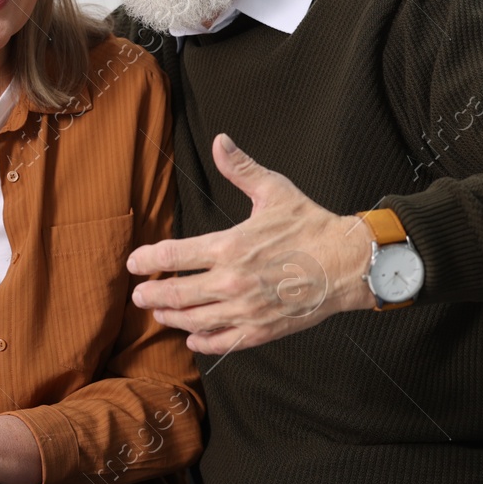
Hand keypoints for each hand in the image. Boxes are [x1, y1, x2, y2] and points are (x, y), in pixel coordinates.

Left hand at [128, 133, 377, 353]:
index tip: (135, 262)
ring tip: (159, 312)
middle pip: (176, 294)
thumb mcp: (274, 191)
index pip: (174, 256)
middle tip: (137, 293)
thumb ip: (241, 169)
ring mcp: (245, 310)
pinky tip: (193, 337)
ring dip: (170, 317)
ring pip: (194, 320)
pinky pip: (222, 342)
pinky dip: (202, 341)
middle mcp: (232, 282)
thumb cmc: (311, 226)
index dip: (148, 260)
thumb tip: (219, 141)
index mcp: (229, 246)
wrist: (348, 264)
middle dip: (150, 294)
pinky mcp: (260, 330)